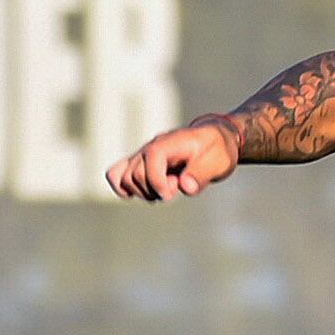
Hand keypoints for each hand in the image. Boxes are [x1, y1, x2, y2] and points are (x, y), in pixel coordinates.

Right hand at [107, 118, 243, 201]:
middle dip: (153, 190)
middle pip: (133, 175)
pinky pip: (116, 174)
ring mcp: (142, 155)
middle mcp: (150, 147)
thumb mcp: (219, 162)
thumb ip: (202, 173)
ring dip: (142, 192)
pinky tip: (144, 193)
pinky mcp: (140, 164)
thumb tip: (185, 186)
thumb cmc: (217, 150)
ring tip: (165, 190)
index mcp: (168, 143)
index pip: (150, 160)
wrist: (214, 141)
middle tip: (176, 187)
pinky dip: (124, 188)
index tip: (171, 194)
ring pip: (122, 178)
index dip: (158, 183)